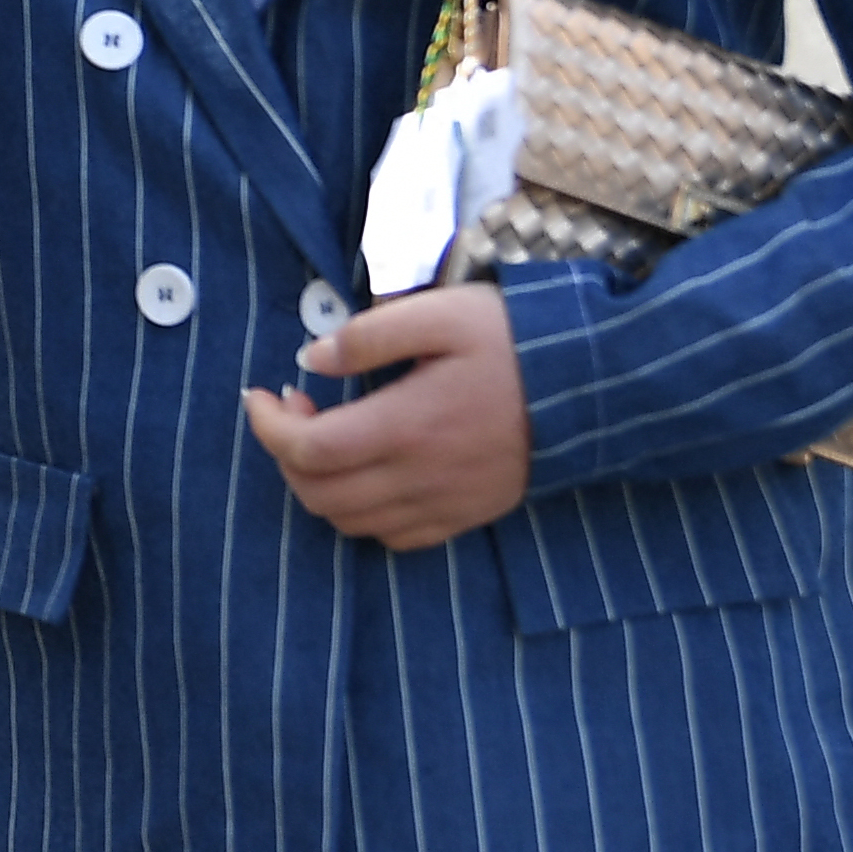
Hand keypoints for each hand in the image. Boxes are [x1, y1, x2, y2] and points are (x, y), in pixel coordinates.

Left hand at [241, 282, 531, 550]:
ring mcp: (445, 504)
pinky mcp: (467, 516)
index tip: (259, 394)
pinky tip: (368, 472)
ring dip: (319, 485)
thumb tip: (311, 359)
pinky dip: (363, 514)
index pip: (308, 449)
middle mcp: (421, 478)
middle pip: (319, 494)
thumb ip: (368, 336)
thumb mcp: (439, 314)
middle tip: (295, 408)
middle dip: (286, 454)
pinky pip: (396, 538)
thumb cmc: (512, 342)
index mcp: (407, 426)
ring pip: (351, 522)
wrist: (593, 386)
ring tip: (327, 435)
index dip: (267, 426)